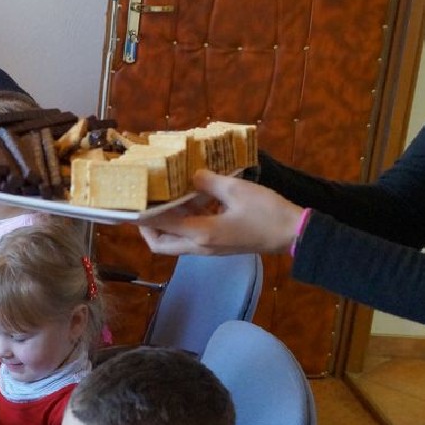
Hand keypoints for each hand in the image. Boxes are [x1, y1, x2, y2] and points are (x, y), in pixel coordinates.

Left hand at [139, 170, 303, 256]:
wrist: (292, 234)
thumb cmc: (265, 212)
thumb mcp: (236, 190)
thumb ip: (208, 182)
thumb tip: (191, 176)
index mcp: (201, 233)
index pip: (161, 228)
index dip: (143, 217)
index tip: (132, 202)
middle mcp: (200, 246)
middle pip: (161, 244)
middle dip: (148, 227)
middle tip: (146, 204)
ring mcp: (209, 249)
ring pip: (176, 242)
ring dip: (169, 223)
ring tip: (169, 197)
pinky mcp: (218, 245)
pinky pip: (193, 236)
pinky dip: (187, 221)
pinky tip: (194, 199)